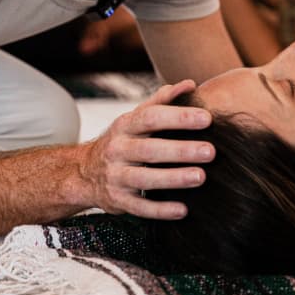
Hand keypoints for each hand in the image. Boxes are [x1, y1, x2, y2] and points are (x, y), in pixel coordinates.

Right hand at [77, 80, 212, 218]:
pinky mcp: (117, 201)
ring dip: (173, 178)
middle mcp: (117, 150)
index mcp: (124, 126)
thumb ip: (162, 101)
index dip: (178, 117)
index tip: (207, 119)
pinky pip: (140, 207)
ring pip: (145, 179)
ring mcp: (116, 177)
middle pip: (149, 149)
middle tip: (211, 151)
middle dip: (181, 150)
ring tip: (200, 177)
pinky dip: (160, 210)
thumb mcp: (135, 119)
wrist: (83, 173)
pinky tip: (183, 210)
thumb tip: (190, 84)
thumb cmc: (123, 141)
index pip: (151, 117)